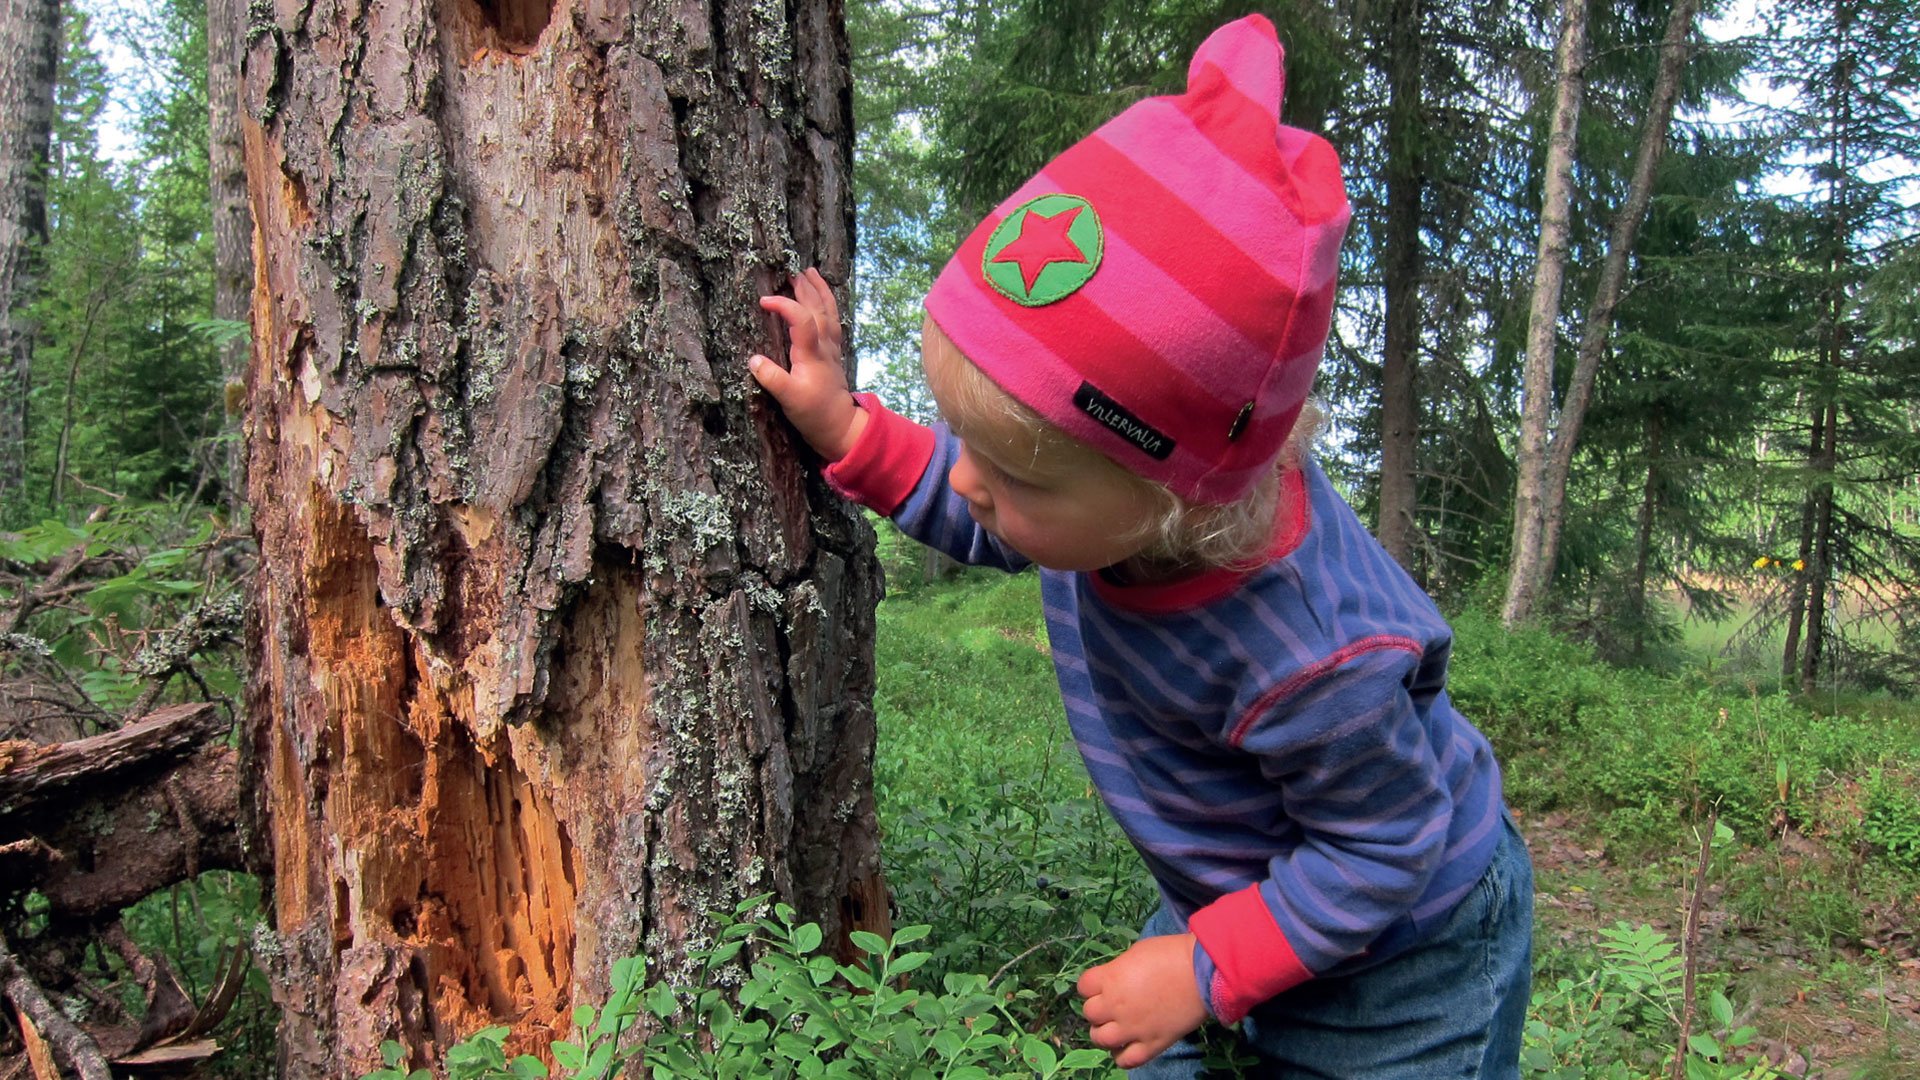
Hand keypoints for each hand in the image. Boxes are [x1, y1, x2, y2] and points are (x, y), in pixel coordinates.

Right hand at [750, 268, 867, 460]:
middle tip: (792, 271)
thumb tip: (753, 360)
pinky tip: (822, 299)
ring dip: (820, 291)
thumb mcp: (788, 399)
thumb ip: (771, 378)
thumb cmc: (814, 413)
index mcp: (812, 354)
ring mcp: (831, 349)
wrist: (840, 426)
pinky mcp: (833, 355)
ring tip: (811, 273)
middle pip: (818, 309)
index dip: (784, 305)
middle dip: (806, 289)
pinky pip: (833, 322)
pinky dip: (828, 306)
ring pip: (829, 313)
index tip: (763, 301)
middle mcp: (824, 347)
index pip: (801, 320)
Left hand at [1076, 933, 1209, 1068]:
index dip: (1091, 985)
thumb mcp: (1136, 952)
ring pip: (1100, 1039)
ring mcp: (1132, 1028)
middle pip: (1089, 1013)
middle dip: (1098, 1008)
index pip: (1083, 986)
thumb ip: (1119, 969)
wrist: (1202, 973)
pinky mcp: (1151, 1045)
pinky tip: (1126, 1046)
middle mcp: (1115, 1006)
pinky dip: (1121, 1055)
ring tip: (1117, 1027)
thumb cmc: (1170, 954)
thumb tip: (1114, 979)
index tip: (1102, 984)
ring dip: (1104, 1032)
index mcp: (1110, 979)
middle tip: (1112, 1004)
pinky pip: (1125, 1060)